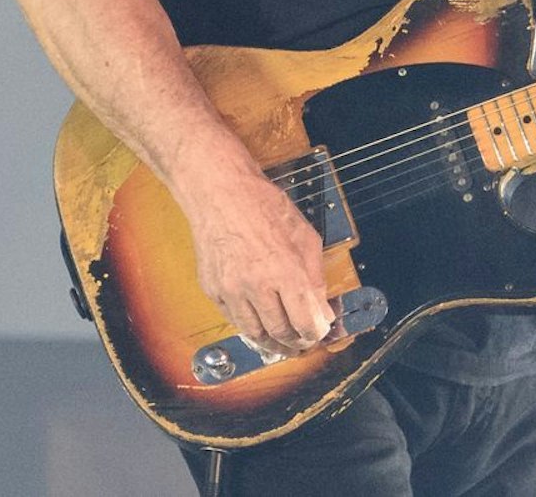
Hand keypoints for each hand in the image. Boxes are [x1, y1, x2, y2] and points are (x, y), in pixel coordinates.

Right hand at [172, 149, 336, 358]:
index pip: (305, 322)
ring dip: (272, 342)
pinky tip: (260, 321)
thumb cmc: (263, 205)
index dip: (316, 333)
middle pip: (280, 333)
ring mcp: (231, 290)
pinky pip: (233, 319)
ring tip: (283, 341)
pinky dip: (249, 326)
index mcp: (285, 271)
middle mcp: (256, 285)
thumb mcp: (305, 235)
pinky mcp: (213, 290)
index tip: (320, 331)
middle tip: (304, 341)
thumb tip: (322, 309)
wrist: (220, 192)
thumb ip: (315, 276)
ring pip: (254, 333)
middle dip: (296, 342)